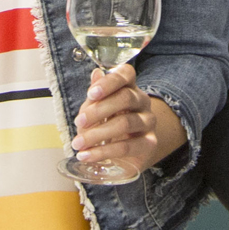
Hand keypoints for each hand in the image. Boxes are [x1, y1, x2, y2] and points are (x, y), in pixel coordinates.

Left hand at [71, 63, 185, 176]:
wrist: (128, 151)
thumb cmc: (108, 123)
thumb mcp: (96, 109)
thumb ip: (95, 96)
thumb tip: (96, 73)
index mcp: (129, 87)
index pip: (126, 74)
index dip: (109, 82)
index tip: (91, 94)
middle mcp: (142, 101)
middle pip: (126, 98)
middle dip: (98, 110)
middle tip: (79, 122)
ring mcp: (148, 122)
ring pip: (125, 123)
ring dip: (97, 134)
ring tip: (78, 143)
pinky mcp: (149, 144)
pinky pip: (126, 147)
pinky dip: (103, 152)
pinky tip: (87, 155)